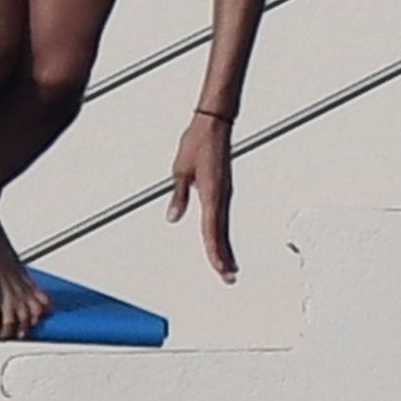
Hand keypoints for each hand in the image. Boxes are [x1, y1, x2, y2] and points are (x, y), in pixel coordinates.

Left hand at [167, 112, 236, 282]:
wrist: (214, 124)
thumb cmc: (197, 142)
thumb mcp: (181, 169)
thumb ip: (179, 195)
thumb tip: (173, 216)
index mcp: (210, 193)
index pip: (212, 229)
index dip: (215, 251)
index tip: (218, 268)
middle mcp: (220, 196)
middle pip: (221, 233)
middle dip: (224, 256)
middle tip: (228, 277)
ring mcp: (224, 192)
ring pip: (224, 226)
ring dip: (225, 246)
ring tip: (228, 266)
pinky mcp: (224, 188)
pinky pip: (224, 216)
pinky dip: (223, 231)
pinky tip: (221, 238)